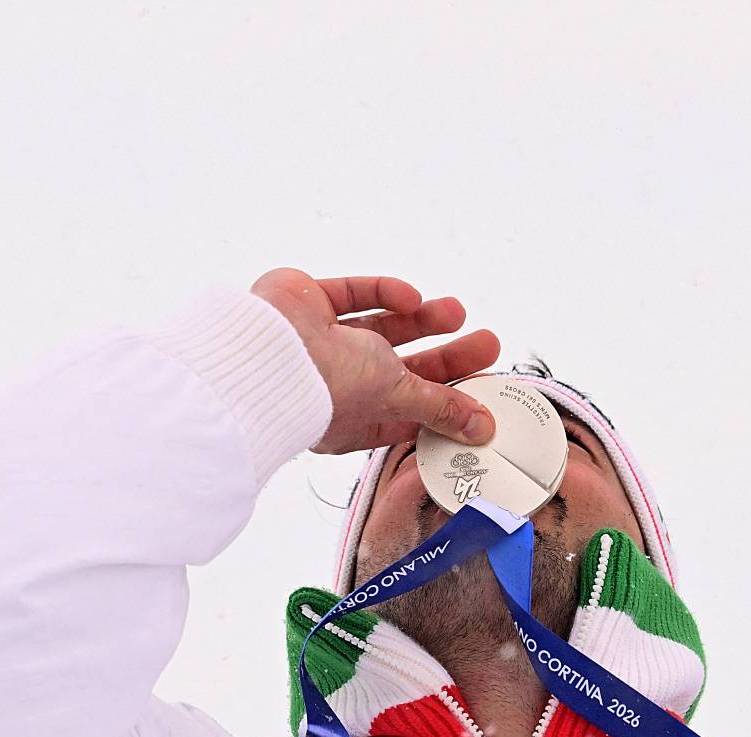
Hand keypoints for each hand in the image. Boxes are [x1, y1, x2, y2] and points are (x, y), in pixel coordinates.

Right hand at [251, 267, 500, 454]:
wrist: (264, 350)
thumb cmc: (322, 387)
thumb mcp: (396, 396)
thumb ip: (441, 406)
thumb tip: (481, 429)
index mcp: (354, 420)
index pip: (408, 413)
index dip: (444, 403)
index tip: (480, 391)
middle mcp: (337, 384)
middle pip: (403, 371)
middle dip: (446, 358)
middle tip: (486, 344)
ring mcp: (321, 343)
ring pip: (381, 330)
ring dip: (422, 320)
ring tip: (458, 311)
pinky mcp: (310, 304)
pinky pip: (352, 295)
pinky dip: (383, 293)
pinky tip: (409, 295)